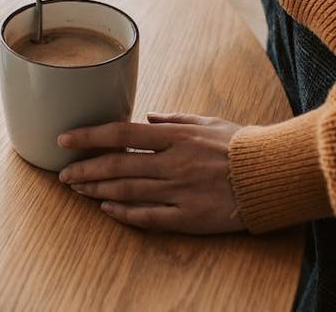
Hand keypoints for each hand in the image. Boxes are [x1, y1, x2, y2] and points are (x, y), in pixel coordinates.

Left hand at [57, 113, 245, 233]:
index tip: (65, 139)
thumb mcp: (207, 121)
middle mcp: (174, 163)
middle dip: (85, 169)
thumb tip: (148, 117)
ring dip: (98, 191)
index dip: (89, 137)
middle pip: (118, 167)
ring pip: (127, 192)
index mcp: (177, 136)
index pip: (122, 134)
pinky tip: (107, 210)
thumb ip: (174, 119)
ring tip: (77, 189)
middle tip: (62, 173)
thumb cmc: (240, 145)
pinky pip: (149, 217)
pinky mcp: (190, 217)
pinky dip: (125, 213)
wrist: (272, 175)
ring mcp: (180, 191)